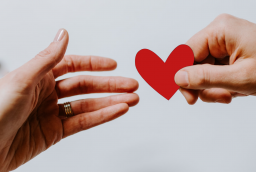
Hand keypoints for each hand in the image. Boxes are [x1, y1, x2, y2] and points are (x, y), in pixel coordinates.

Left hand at [0, 29, 138, 170]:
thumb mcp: (21, 80)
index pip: (72, 65)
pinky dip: (102, 117)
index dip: (94, 64)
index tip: (113, 65)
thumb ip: (47, 58)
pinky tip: (116, 110)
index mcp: (38, 77)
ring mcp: (53, 114)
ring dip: (111, 102)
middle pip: (85, 86)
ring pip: (88, 105)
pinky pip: (83, 122)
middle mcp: (47, 94)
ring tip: (131, 99)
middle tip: (131, 84)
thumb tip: (63, 34)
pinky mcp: (55, 132)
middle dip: (110, 85)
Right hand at [175, 14, 255, 103]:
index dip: (180, 75)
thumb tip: (177, 78)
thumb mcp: (240, 78)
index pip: (185, 52)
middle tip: (212, 99)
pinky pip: (212, 72)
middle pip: (192, 63)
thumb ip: (205, 78)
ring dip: (211, 88)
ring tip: (228, 96)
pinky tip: (232, 91)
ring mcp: (224, 44)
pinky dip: (219, 86)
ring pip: (201, 71)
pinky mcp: (228, 54)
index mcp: (220, 31)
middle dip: (201, 85)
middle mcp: (219, 34)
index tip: (184, 95)